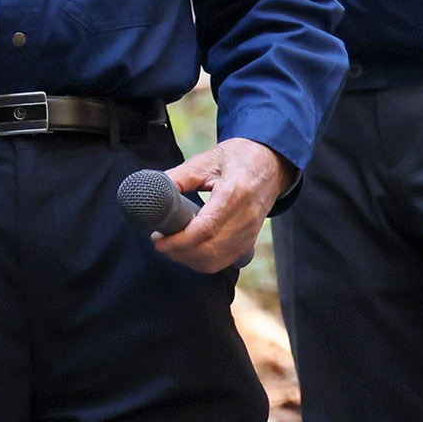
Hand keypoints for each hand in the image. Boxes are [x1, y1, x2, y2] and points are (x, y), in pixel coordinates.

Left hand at [155, 136, 294, 273]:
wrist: (271, 165)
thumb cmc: (238, 159)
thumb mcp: (207, 160)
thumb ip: (179, 177)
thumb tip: (151, 192)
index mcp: (235, 193)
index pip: (204, 228)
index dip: (178, 240)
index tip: (158, 238)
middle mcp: (245, 218)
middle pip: (208, 250)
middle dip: (178, 252)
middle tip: (160, 242)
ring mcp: (250, 233)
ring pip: (214, 261)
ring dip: (187, 260)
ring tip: (172, 246)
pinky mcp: (249, 242)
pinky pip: (222, 262)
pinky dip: (201, 262)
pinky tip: (189, 251)